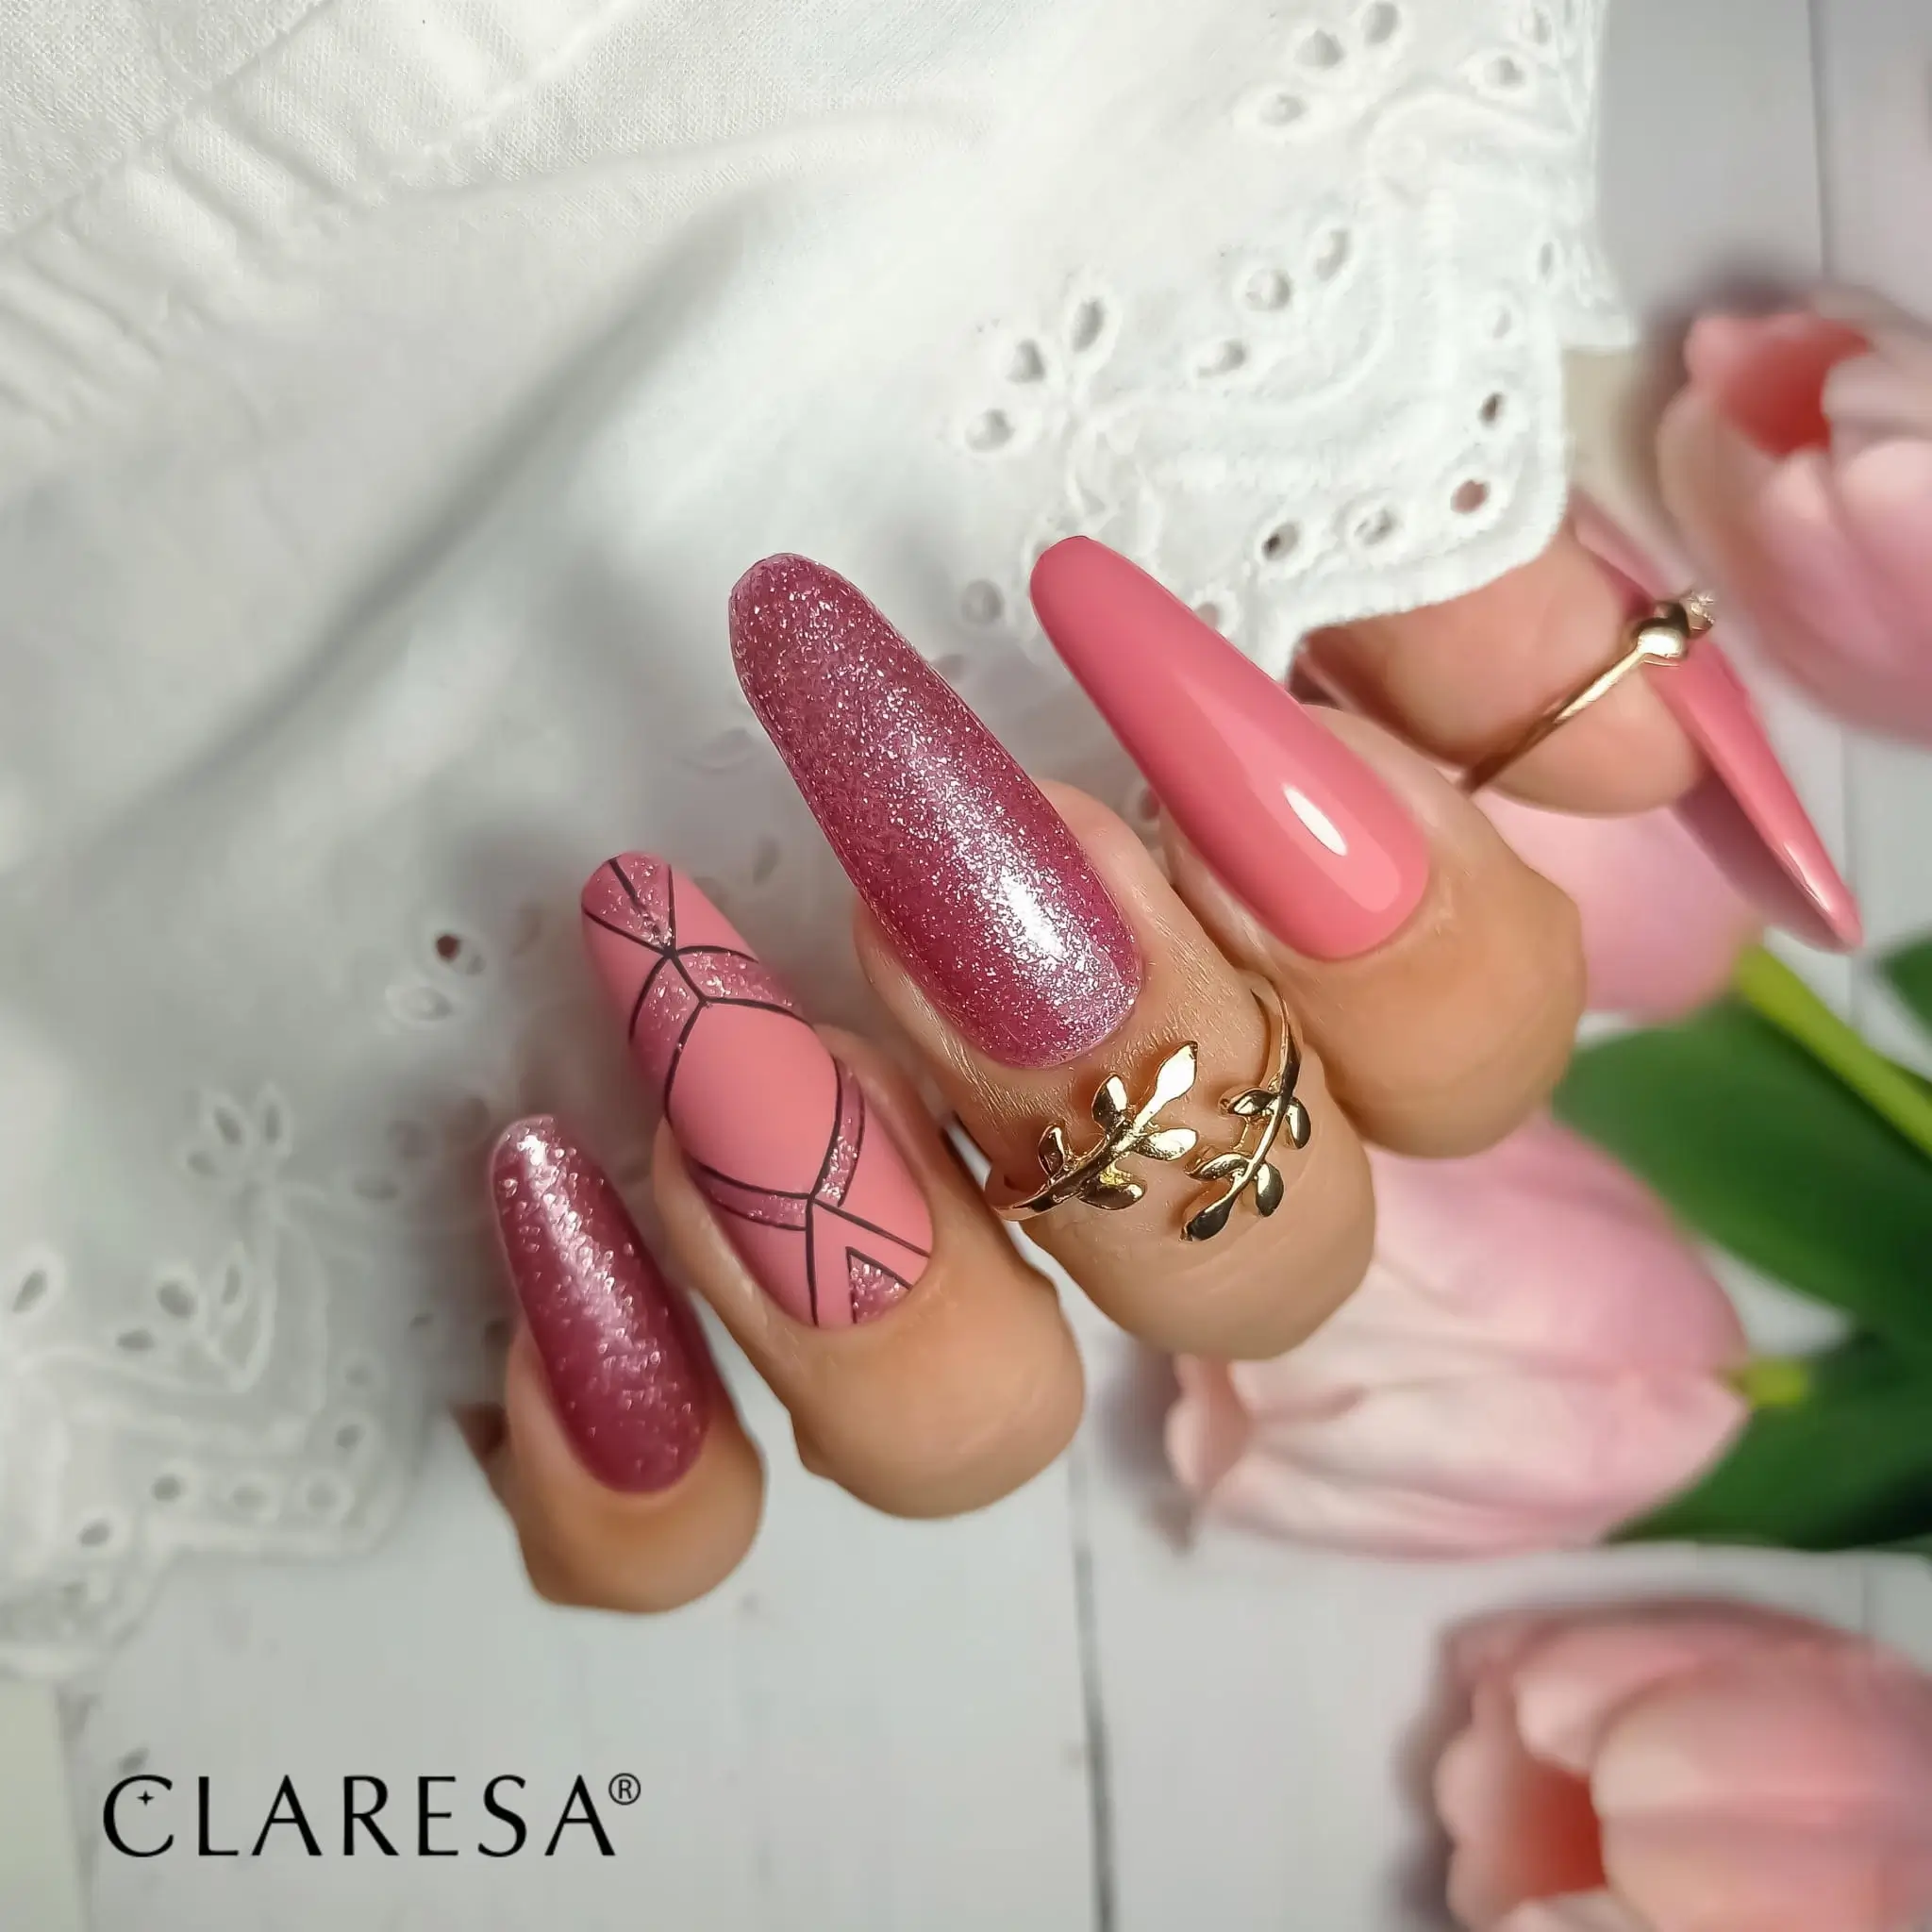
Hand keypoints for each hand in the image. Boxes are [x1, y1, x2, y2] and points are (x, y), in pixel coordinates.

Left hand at [463, 531, 1827, 1609]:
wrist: (480, 513)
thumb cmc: (836, 468)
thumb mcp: (1144, 433)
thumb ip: (1410, 559)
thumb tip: (1610, 746)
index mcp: (1245, 956)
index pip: (1461, 1043)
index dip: (1376, 909)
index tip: (1130, 647)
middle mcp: (1087, 1144)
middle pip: (1261, 1271)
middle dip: (1118, 1061)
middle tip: (929, 845)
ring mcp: (868, 1271)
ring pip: (978, 1433)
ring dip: (865, 1248)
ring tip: (690, 1001)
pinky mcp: (643, 1353)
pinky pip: (669, 1533)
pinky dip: (629, 1434)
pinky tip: (550, 1195)